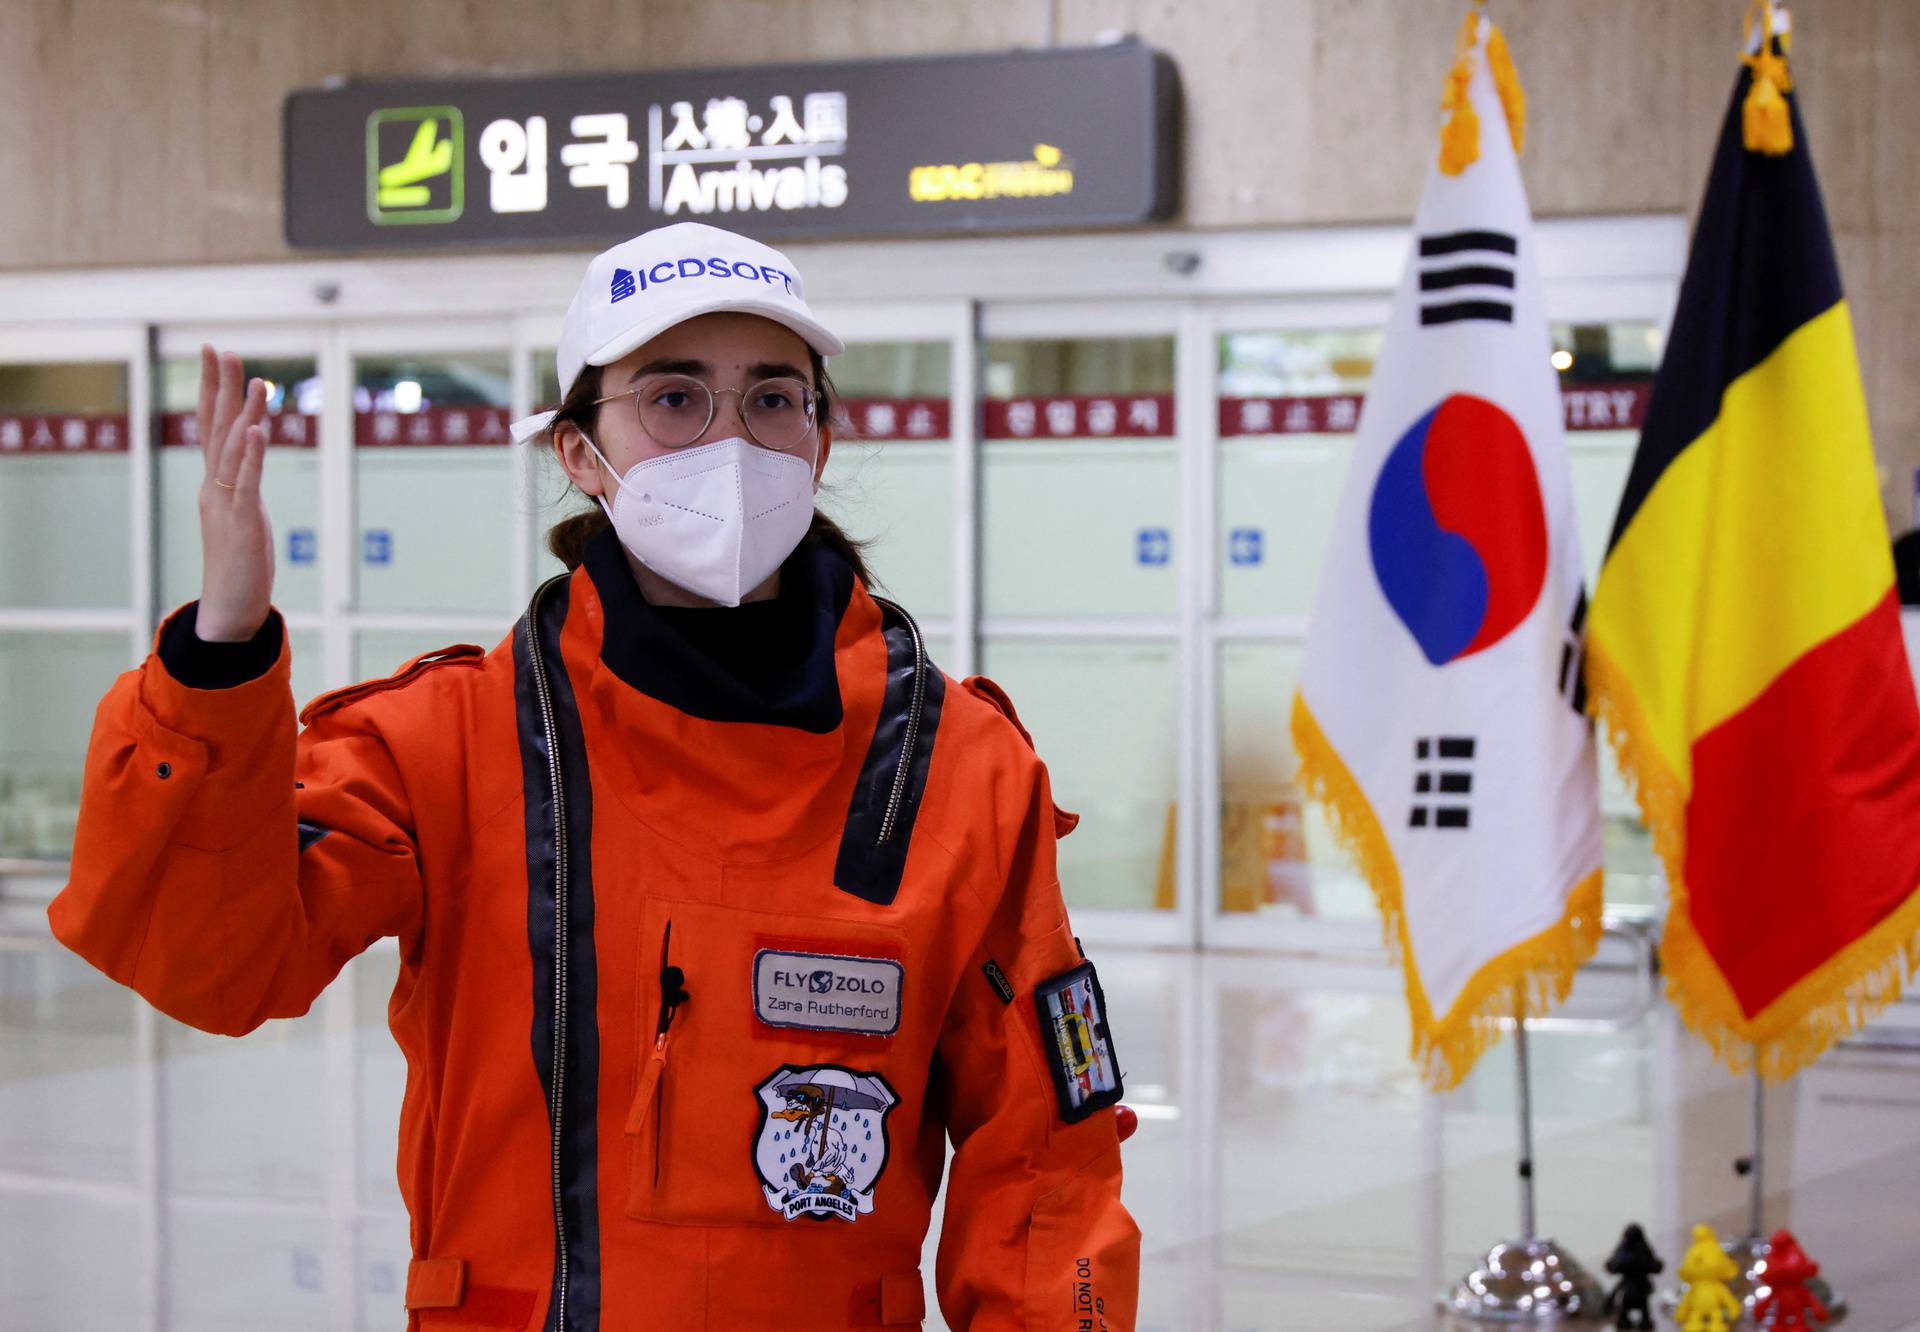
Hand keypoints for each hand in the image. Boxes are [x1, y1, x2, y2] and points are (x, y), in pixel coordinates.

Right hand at [194, 346, 275, 641]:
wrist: (229, 605)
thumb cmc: (239, 562)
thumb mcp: (242, 511)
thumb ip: (243, 479)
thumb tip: (251, 446)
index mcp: (215, 482)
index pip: (211, 426)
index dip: (212, 389)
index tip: (214, 353)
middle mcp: (215, 486)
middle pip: (216, 428)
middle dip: (220, 387)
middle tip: (222, 349)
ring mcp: (226, 501)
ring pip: (232, 449)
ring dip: (244, 413)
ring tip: (255, 380)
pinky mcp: (242, 520)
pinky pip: (245, 481)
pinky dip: (250, 454)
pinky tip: (255, 430)